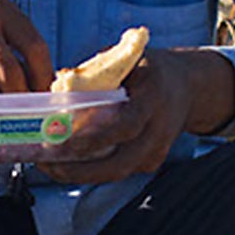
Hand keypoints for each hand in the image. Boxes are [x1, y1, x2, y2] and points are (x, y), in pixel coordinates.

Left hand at [39, 48, 234, 184]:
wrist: (188, 86)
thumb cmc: (148, 69)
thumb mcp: (127, 60)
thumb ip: (97, 73)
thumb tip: (57, 85)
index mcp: (153, 97)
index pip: (125, 125)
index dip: (93, 136)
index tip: (61, 139)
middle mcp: (159, 129)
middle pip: (120, 162)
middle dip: (79, 168)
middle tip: (46, 162)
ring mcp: (158, 150)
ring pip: (117, 172)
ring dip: (79, 174)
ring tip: (48, 166)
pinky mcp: (152, 162)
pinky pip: (118, 171)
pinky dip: (90, 171)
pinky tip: (65, 165)